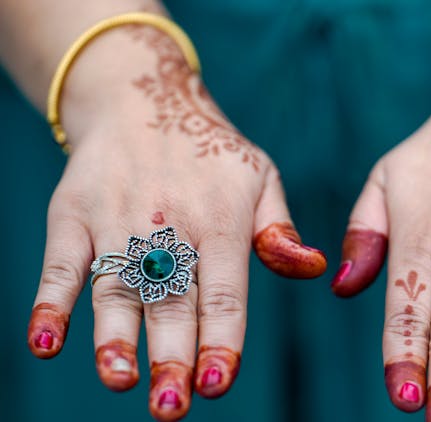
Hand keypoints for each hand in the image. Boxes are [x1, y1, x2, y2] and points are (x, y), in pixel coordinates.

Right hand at [26, 27, 325, 420]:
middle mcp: (170, 223)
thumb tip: (312, 269)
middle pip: (171, 298)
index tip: (218, 384)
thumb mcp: (260, 177)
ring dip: (114, 337)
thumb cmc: (212, 153)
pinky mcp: (73, 215)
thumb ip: (278, 229)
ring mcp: (118, 218)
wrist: (142, 100)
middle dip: (172, 354)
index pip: (225, 291)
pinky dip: (50, 302)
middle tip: (171, 407)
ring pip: (116, 287)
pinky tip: (46, 343)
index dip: (222, 339)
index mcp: (222, 220)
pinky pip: (59, 263)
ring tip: (119, 379)